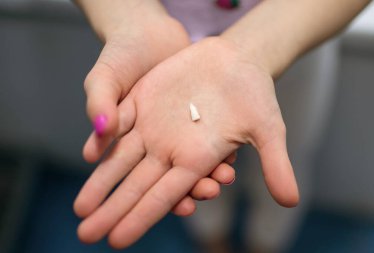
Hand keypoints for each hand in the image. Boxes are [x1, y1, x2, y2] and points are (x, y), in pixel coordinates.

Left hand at [76, 37, 297, 248]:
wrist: (237, 60)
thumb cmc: (256, 95)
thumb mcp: (268, 130)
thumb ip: (275, 164)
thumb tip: (291, 201)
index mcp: (196, 160)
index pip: (163, 196)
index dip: (140, 218)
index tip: (116, 242)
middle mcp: (170, 148)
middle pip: (135, 184)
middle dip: (111, 209)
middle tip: (85, 235)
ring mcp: (155, 125)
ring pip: (121, 157)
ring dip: (100, 180)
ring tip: (80, 207)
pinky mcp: (144, 101)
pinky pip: (120, 120)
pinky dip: (104, 137)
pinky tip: (88, 154)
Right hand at [77, 6, 235, 217]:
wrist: (151, 33)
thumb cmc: (121, 56)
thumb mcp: (105, 76)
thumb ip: (101, 100)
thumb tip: (99, 129)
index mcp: (133, 142)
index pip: (144, 181)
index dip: (153, 202)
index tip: (178, 209)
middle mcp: (158, 142)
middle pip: (175, 176)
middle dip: (190, 192)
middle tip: (205, 194)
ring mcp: (180, 130)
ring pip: (196, 161)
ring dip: (209, 174)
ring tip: (223, 177)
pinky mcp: (198, 116)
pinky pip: (213, 138)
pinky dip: (221, 150)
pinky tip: (231, 157)